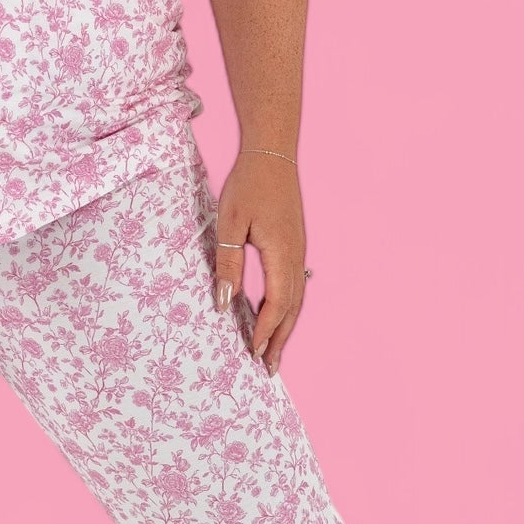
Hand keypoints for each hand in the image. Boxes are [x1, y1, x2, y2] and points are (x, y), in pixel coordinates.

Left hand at [213, 151, 307, 374]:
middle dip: (280, 340)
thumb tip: (225, 304)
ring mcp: (299, 250)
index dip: (266, 332)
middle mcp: (296, 256)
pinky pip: (295, 284)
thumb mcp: (229, 224)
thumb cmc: (247, 186)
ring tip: (274, 350)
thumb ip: (228, 265)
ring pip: (297, 298)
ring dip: (286, 326)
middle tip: (269, 369)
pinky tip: (277, 313)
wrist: (272, 153)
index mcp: (282, 255)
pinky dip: (287, 306)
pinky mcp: (295, 244)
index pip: (276, 304)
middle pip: (292, 308)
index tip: (254, 354)